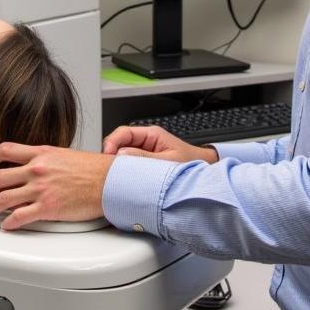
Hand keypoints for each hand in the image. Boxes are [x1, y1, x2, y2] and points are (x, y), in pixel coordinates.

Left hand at [0, 143, 114, 230]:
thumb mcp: (64, 155)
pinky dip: (9, 223)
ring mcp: (40, 189)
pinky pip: (19, 217)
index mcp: (41, 154)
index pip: (5, 150)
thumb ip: (46, 160)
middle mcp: (37, 169)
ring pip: (3, 198)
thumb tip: (35, 168)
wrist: (109, 181)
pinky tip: (7, 225)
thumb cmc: (94, 170)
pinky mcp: (47, 208)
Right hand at [103, 125, 217, 163]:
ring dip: (117, 162)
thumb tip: (121, 154)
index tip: (107, 154)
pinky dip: (123, 170)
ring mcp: (144, 152)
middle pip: (119, 142)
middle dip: (111, 153)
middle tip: (106, 167)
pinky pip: (128, 163)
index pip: (124, 132)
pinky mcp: (144, 163)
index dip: (112, 142)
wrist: (202, 174)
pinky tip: (121, 177)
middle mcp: (146, 141)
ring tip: (113, 173)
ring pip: (122, 154)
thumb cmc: (190, 163)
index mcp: (152, 134)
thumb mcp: (168, 161)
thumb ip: (145, 157)